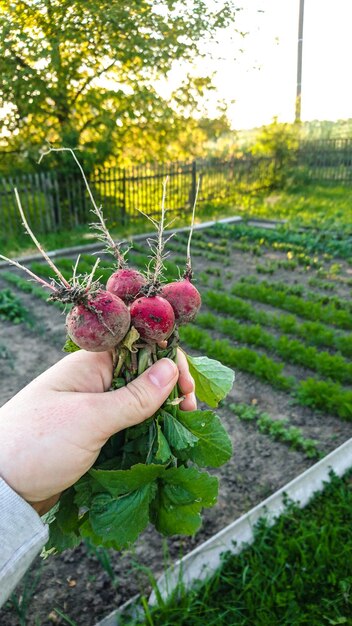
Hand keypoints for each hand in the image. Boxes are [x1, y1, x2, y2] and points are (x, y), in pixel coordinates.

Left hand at [0, 349, 195, 514]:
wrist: (1, 489)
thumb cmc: (38, 445)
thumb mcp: (91, 419)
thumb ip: (134, 397)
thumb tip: (171, 369)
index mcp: (90, 365)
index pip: (139, 346)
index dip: (168, 359)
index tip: (188, 386)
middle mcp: (94, 381)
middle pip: (144, 374)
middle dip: (171, 387)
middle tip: (191, 411)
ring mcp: (94, 408)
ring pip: (139, 401)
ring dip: (163, 410)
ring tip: (185, 425)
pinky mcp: (95, 433)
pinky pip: (129, 424)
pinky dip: (149, 429)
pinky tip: (165, 438)